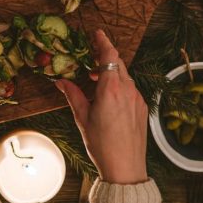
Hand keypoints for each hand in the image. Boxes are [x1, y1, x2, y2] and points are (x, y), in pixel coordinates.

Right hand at [55, 30, 148, 183]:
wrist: (125, 168)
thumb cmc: (101, 145)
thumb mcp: (82, 118)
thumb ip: (72, 95)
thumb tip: (60, 81)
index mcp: (111, 89)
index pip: (109, 56)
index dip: (103, 42)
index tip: (97, 33)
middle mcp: (128, 90)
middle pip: (118, 63)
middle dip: (105, 56)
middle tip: (91, 56)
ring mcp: (138, 99)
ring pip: (125, 76)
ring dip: (111, 73)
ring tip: (96, 80)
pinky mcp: (142, 108)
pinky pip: (130, 89)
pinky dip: (119, 85)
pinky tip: (108, 97)